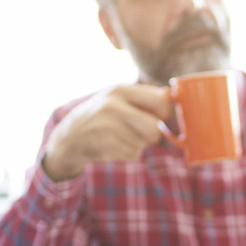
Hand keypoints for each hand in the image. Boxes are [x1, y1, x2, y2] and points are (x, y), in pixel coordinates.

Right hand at [41, 84, 172, 180]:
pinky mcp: (104, 147)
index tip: (168, 120)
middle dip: (153, 134)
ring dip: (138, 144)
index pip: (160, 100)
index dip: (169, 113)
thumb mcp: (117, 98)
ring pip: (144, 143)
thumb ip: (144, 97)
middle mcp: (112, 106)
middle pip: (154, 128)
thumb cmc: (100, 115)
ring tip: (120, 137)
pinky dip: (128, 153)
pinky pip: (133, 154)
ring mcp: (107, 127)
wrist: (69, 137)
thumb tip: (176, 97)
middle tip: (142, 132)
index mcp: (119, 90)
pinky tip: (113, 146)